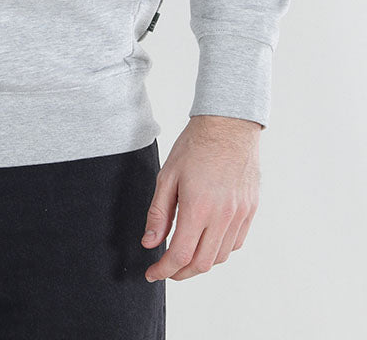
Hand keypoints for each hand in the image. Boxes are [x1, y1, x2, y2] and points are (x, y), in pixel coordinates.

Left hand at [141, 114, 261, 281]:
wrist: (228, 125)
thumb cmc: (195, 146)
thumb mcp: (168, 175)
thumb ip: (158, 213)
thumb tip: (149, 244)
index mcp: (199, 207)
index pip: (180, 254)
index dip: (164, 270)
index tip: (152, 274)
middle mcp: (223, 216)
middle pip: (202, 263)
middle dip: (180, 272)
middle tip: (166, 269)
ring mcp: (240, 214)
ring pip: (220, 257)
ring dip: (200, 263)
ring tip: (184, 256)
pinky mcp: (250, 210)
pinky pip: (235, 243)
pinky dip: (219, 250)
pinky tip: (206, 242)